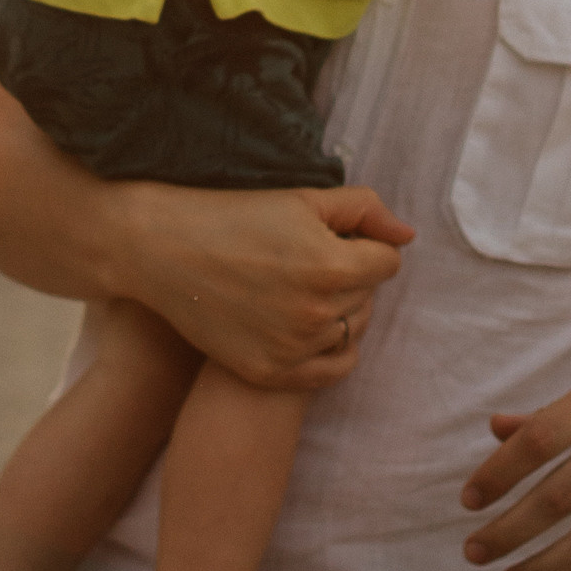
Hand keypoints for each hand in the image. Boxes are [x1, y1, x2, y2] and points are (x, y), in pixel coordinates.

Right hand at [112, 179, 412, 390]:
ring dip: (338, 310)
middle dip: (350, 276)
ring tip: (298, 288)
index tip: (330, 238)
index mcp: (332, 267)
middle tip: (305, 260)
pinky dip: (329, 350)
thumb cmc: (233, 215)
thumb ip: (364, 210)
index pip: (387, 263)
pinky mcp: (270, 372)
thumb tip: (407, 236)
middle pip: (369, 298)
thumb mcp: (302, 199)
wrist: (163, 251)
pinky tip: (307, 326)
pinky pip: (331, 370)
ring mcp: (294, 349)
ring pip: (351, 330)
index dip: (362, 245)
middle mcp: (318, 314)